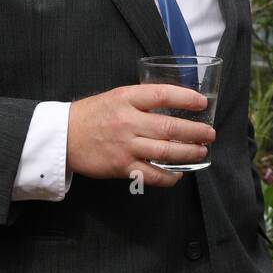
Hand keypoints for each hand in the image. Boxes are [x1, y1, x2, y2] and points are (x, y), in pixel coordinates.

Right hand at [66, 84, 215, 187]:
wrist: (62, 136)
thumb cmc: (91, 115)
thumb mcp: (115, 97)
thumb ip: (141, 100)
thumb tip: (173, 104)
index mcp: (126, 98)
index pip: (162, 95)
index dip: (186, 98)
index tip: (202, 103)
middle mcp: (127, 121)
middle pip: (171, 127)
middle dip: (196, 132)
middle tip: (210, 133)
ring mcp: (125, 146)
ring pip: (166, 151)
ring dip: (189, 153)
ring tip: (201, 151)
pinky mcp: (121, 166)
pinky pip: (152, 174)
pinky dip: (169, 176)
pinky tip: (178, 174)